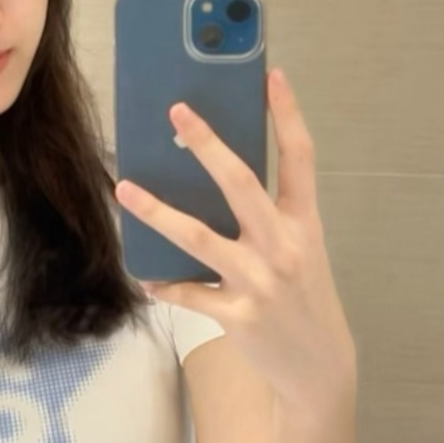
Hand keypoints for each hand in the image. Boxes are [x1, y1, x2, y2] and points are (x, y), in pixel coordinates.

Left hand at [114, 68, 355, 410]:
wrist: (319, 368)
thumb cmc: (304, 299)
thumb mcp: (301, 250)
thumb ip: (268, 217)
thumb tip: (214, 178)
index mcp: (304, 223)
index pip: (300, 157)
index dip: (287, 114)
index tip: (272, 74)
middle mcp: (284, 246)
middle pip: (241, 184)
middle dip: (207, 144)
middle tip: (176, 112)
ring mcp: (260, 282)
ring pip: (199, 237)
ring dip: (157, 211)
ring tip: (124, 190)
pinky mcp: (238, 316)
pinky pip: (189, 293)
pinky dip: (165, 284)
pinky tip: (146, 278)